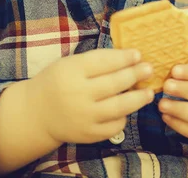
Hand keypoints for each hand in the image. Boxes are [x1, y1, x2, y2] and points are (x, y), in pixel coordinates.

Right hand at [26, 49, 153, 145]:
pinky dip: (124, 117)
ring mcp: (84, 116)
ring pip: (118, 107)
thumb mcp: (70, 63)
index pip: (104, 62)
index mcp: (72, 71)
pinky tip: (128, 109)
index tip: (138, 54)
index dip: (123, 58)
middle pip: (114, 83)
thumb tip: (129, 57)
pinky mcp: (88, 134)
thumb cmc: (58, 81)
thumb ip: (96, 61)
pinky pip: (113, 126)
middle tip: (149, 69)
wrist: (37, 113)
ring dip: (138, 98)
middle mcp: (78, 94)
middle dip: (135, 75)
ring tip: (149, 92)